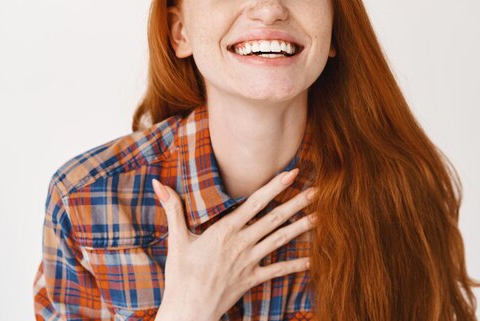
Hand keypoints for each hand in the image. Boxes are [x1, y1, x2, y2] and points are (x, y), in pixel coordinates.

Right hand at [151, 168, 316, 320]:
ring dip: (302, 228)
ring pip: (280, 240)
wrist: (188, 311)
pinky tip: (312, 260)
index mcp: (225, 230)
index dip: (274, 186)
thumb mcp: (176, 239)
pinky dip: (295, 265)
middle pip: (275, 219)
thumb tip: (158, 183)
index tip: (292, 173)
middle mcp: (242, 243)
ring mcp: (250, 261)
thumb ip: (173, 209)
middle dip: (298, 203)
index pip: (255, 202)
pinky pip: (278, 271)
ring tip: (321, 216)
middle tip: (319, 190)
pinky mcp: (253, 279)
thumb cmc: (180, 275)